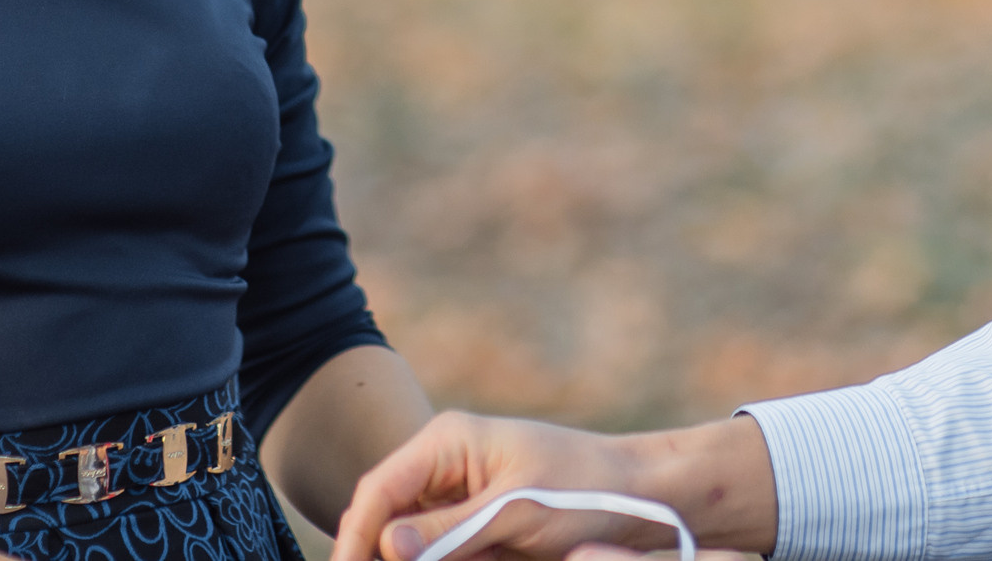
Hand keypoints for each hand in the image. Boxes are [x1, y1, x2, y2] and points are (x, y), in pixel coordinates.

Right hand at [333, 412, 777, 560]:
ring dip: (405, 557)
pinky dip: (434, 560)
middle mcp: (442, 461)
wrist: (635, 493)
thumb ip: (447, 531)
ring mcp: (456, 490)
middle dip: (374, 551)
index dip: (356, 538)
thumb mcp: (514, 513)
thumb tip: (385, 544)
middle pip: (383, 514)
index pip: (378, 490)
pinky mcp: (473, 518)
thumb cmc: (582, 489)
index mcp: (446, 441)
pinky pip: (436, 547)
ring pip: (405, 536)